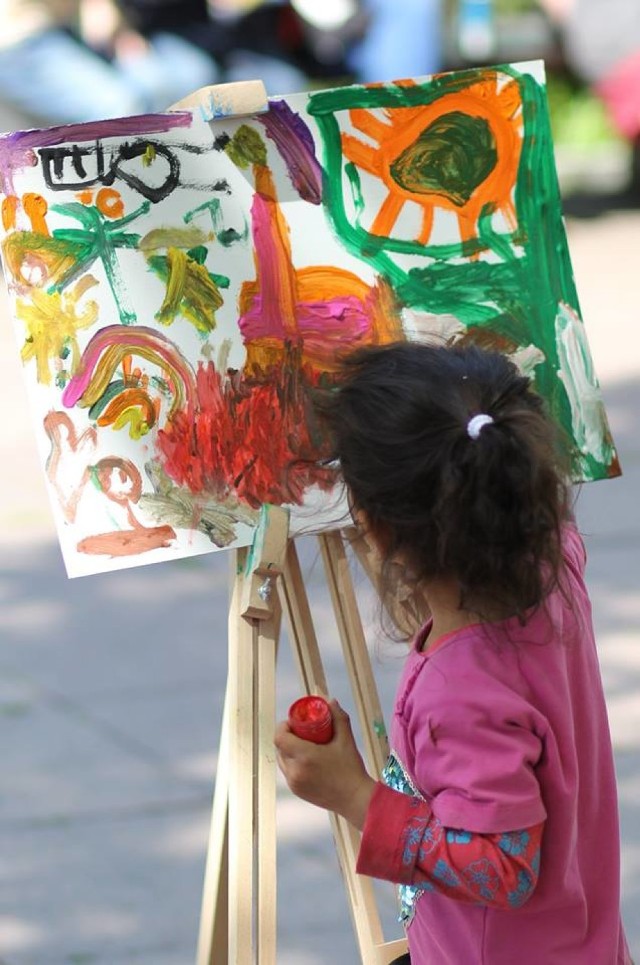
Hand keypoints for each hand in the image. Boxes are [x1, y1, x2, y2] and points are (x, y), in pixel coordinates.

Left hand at [274, 700, 375, 829]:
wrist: (355, 799)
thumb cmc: (351, 769)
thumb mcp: (346, 740)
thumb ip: (338, 718)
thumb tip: (331, 701)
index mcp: (304, 756)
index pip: (280, 737)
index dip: (283, 726)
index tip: (295, 723)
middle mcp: (295, 771)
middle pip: (280, 748)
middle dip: (287, 737)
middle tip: (301, 732)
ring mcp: (294, 783)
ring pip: (282, 760)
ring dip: (289, 750)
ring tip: (304, 746)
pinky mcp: (297, 791)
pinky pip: (288, 772)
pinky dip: (293, 763)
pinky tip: (306, 760)